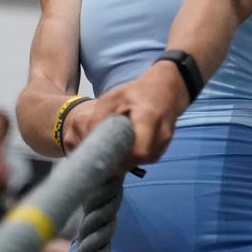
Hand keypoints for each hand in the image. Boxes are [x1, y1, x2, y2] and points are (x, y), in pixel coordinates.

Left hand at [61, 62, 189, 166]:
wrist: (165, 89)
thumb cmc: (136, 92)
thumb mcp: (113, 97)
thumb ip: (98, 117)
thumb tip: (86, 139)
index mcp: (148, 118)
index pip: (137, 151)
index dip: (119, 158)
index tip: (102, 155)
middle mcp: (161, 135)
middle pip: (138, 160)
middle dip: (120, 161)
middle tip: (103, 155)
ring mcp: (164, 143)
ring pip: (141, 161)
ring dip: (126, 160)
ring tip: (111, 151)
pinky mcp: (162, 147)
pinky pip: (145, 158)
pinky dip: (133, 157)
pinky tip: (123, 148)